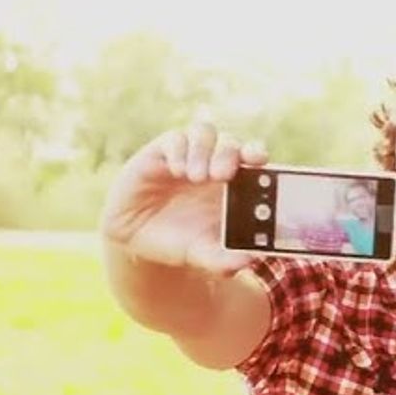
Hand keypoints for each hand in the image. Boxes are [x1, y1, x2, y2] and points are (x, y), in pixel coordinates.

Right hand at [100, 123, 267, 274]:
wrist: (137, 241)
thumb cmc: (179, 241)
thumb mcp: (201, 254)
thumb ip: (224, 260)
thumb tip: (248, 261)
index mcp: (234, 184)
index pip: (252, 157)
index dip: (257, 153)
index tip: (259, 160)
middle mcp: (213, 164)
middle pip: (230, 143)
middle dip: (229, 154)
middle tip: (223, 175)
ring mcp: (188, 156)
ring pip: (204, 133)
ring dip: (204, 151)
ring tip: (197, 176)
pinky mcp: (161, 153)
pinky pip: (174, 139)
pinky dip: (179, 151)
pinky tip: (177, 171)